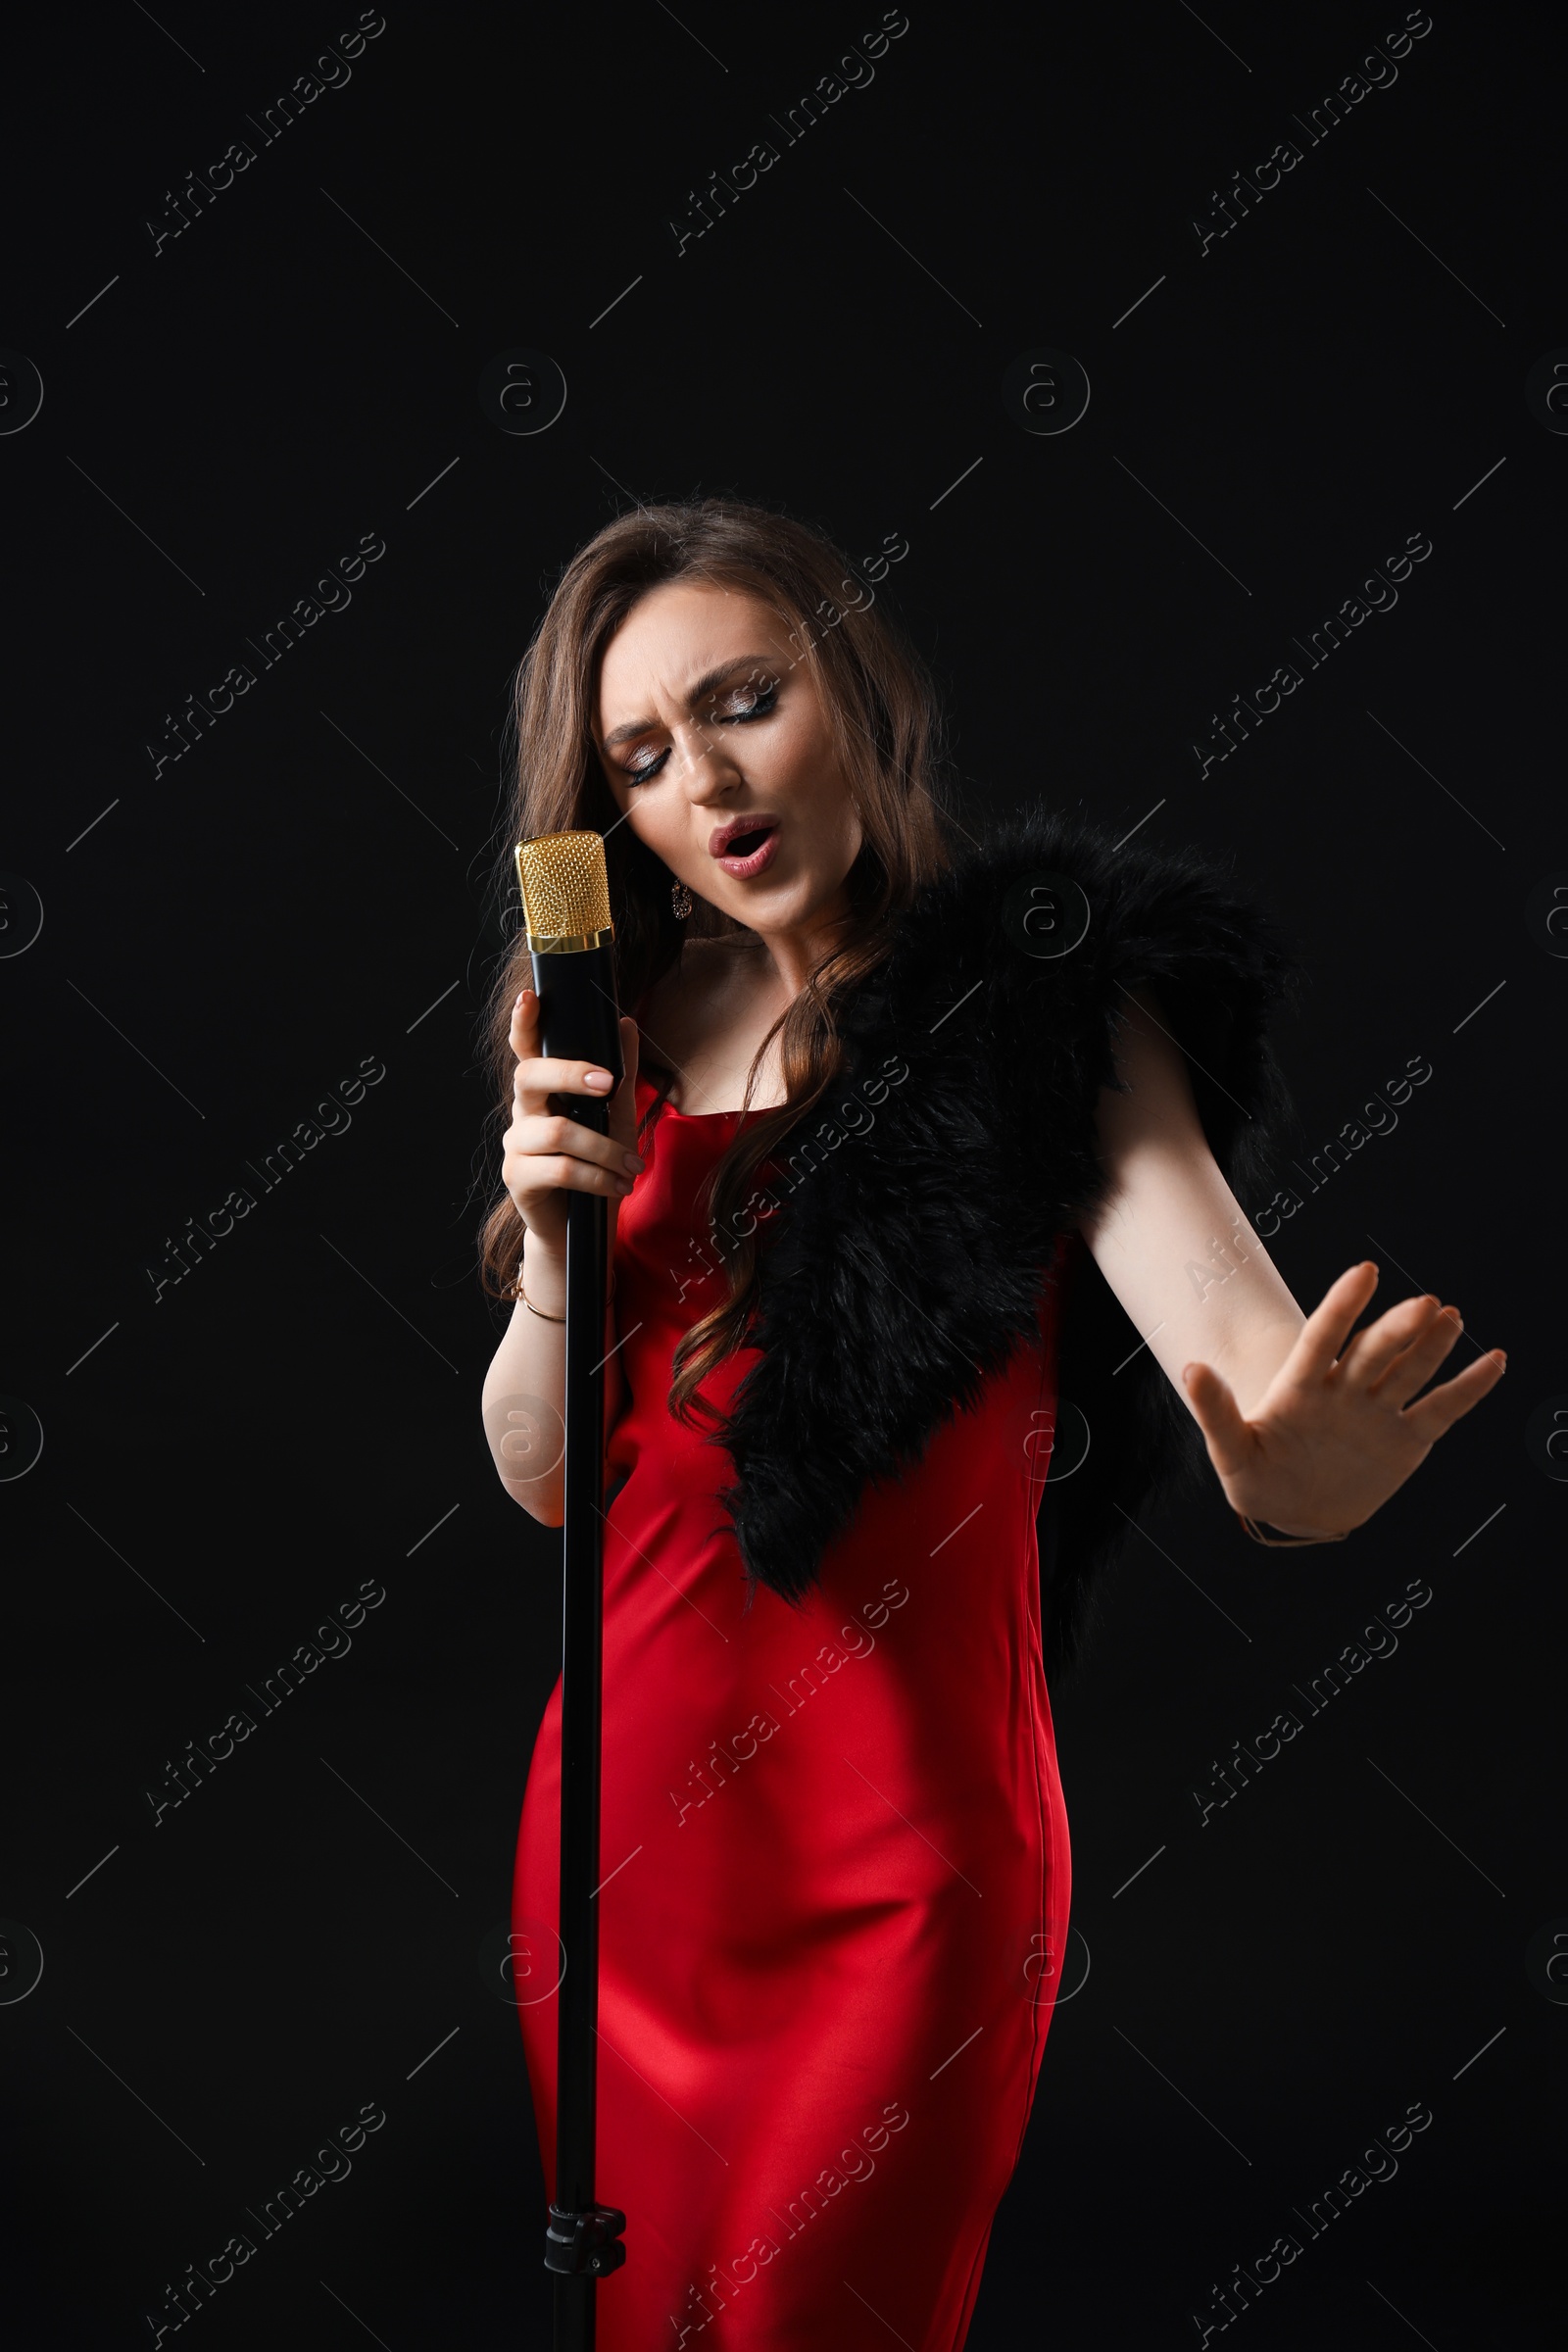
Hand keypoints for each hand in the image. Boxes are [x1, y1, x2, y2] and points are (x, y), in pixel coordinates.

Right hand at [502, 989, 642, 1255]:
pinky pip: (561, 1169)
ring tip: (632, 1166)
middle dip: (570, 1073)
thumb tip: (624, 1023)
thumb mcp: (616, 1116)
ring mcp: (516, 1146)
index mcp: (543, 1091)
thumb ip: (620, 1072)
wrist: (584, 1227)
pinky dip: (597, 1177)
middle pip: (529, 1076)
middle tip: (608, 1084)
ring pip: (556, 1131)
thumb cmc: (597, 1166)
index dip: (524, 1023)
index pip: (526, 1049)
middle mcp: (523, 1113)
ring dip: (604, 1148)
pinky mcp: (519, 1179)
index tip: (531, 997)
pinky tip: (619, 1186)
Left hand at [1180, 1261, 1505, 1537]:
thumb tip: (1190, 1367)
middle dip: (1397, 1327)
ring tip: (1451, 1318)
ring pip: (1410, 1370)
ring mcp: (1378, 1412)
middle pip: (1374, 1351)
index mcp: (1302, 1387)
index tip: (1363, 1272)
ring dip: (1432, 1345)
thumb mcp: (1230, 1450)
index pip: (1324, 1337)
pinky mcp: (1406, 1440)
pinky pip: (1442, 1409)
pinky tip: (1493, 1360)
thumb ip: (1216, 1411)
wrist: (1292, 1512)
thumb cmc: (1256, 1477)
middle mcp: (1345, 1390)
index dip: (1342, 1306)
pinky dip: (1469, 1387)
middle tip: (1424, 1304)